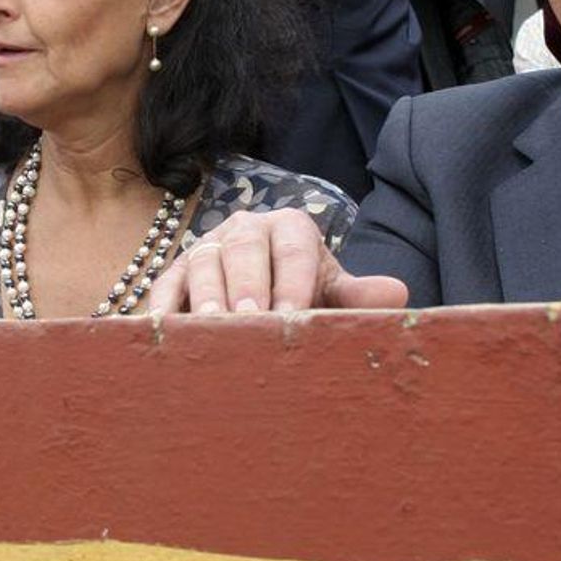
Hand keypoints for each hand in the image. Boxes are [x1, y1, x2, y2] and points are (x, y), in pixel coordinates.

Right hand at [146, 209, 409, 314]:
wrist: (266, 291)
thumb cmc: (302, 295)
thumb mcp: (330, 292)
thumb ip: (357, 295)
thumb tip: (398, 293)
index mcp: (290, 228)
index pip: (292, 248)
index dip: (293, 281)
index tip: (292, 316)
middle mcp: (245, 229)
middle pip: (243, 250)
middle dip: (246, 286)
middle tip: (250, 323)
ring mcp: (206, 247)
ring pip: (202, 263)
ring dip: (206, 297)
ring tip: (212, 331)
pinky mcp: (174, 272)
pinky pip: (164, 286)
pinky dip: (162, 308)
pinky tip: (164, 333)